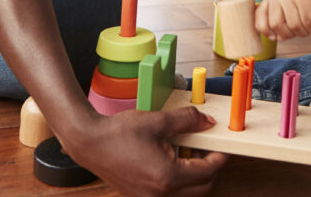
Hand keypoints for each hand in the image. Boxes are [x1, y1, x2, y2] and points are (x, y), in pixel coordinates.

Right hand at [61, 106, 228, 195]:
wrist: (89, 143)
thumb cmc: (118, 133)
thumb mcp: (158, 121)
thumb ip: (187, 121)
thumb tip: (206, 121)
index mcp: (167, 177)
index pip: (207, 171)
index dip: (218, 156)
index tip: (221, 145)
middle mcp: (160, 194)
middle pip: (202, 188)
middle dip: (209, 167)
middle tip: (206, 146)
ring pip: (187, 193)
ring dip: (194, 175)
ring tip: (187, 150)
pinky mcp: (142, 196)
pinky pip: (170, 193)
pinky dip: (178, 179)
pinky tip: (171, 158)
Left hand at [254, 0, 310, 40]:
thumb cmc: (303, 3)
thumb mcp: (285, 10)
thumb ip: (277, 21)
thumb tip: (273, 37)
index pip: (260, 19)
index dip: (266, 32)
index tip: (276, 37)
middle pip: (276, 25)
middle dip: (289, 35)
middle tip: (298, 32)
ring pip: (294, 25)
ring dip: (304, 32)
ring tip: (309, 27)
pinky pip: (309, 22)